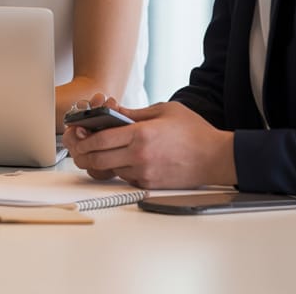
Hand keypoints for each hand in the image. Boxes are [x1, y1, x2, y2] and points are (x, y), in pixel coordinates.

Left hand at [64, 101, 236, 188]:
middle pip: (97, 160)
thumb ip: (134, 113)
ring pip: (109, 170)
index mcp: (140, 135)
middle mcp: (139, 156)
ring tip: (100, 151)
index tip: (78, 134)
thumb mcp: (164, 111)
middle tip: (79, 148)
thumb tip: (113, 112)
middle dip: (83, 154)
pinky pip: (125, 177)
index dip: (83, 138)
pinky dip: (119, 169)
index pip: (100, 139)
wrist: (217, 157)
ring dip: (101, 162)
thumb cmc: (194, 132)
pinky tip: (122, 159)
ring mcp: (144, 172)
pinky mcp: (150, 183)